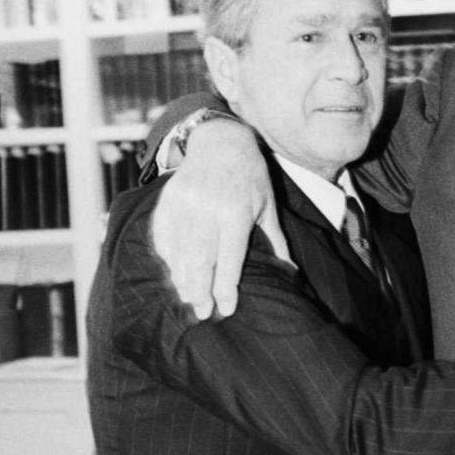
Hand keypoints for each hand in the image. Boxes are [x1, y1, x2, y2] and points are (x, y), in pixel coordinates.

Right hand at [151, 118, 288, 318]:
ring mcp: (184, 204)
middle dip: (201, 290)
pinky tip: (174, 273)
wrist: (220, 141)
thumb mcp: (267, 206)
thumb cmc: (250, 177)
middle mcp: (207, 210)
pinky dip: (168, 257)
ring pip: (180, 251)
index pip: (229, 260)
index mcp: (235, 213)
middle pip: (200, 260)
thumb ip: (276, 240)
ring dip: (182, 279)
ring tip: (188, 298)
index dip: (225, 288)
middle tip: (203, 312)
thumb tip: (290, 271)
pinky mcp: (169, 200)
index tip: (226, 309)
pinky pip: (164, 235)